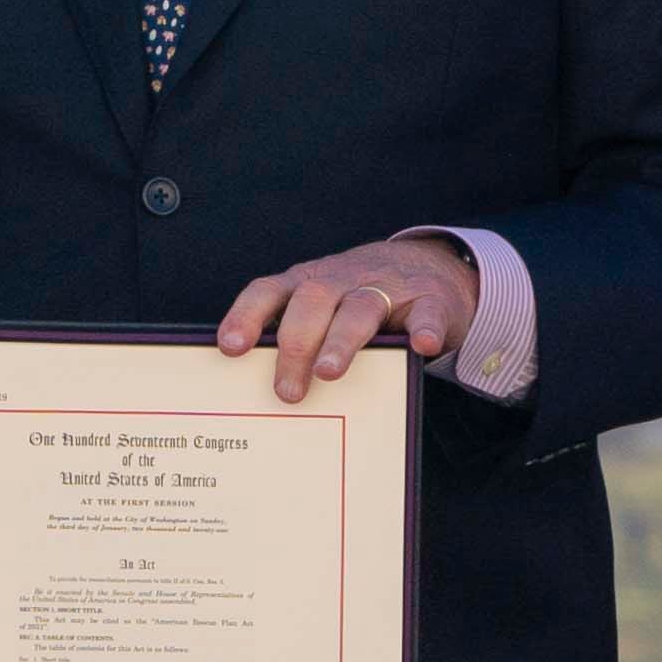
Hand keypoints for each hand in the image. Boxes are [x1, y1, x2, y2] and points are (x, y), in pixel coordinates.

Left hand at [216, 234, 476, 403]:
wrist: (430, 267)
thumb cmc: (359, 299)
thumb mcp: (323, 306)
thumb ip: (296, 336)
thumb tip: (258, 394)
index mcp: (310, 283)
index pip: (270, 291)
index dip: (247, 316)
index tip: (231, 347)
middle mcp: (344, 279)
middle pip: (313, 301)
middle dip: (296, 344)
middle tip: (286, 391)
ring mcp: (388, 287)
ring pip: (361, 308)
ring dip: (342, 340)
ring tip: (329, 372)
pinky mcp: (430, 300)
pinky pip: (426, 312)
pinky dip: (423, 328)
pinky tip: (421, 346)